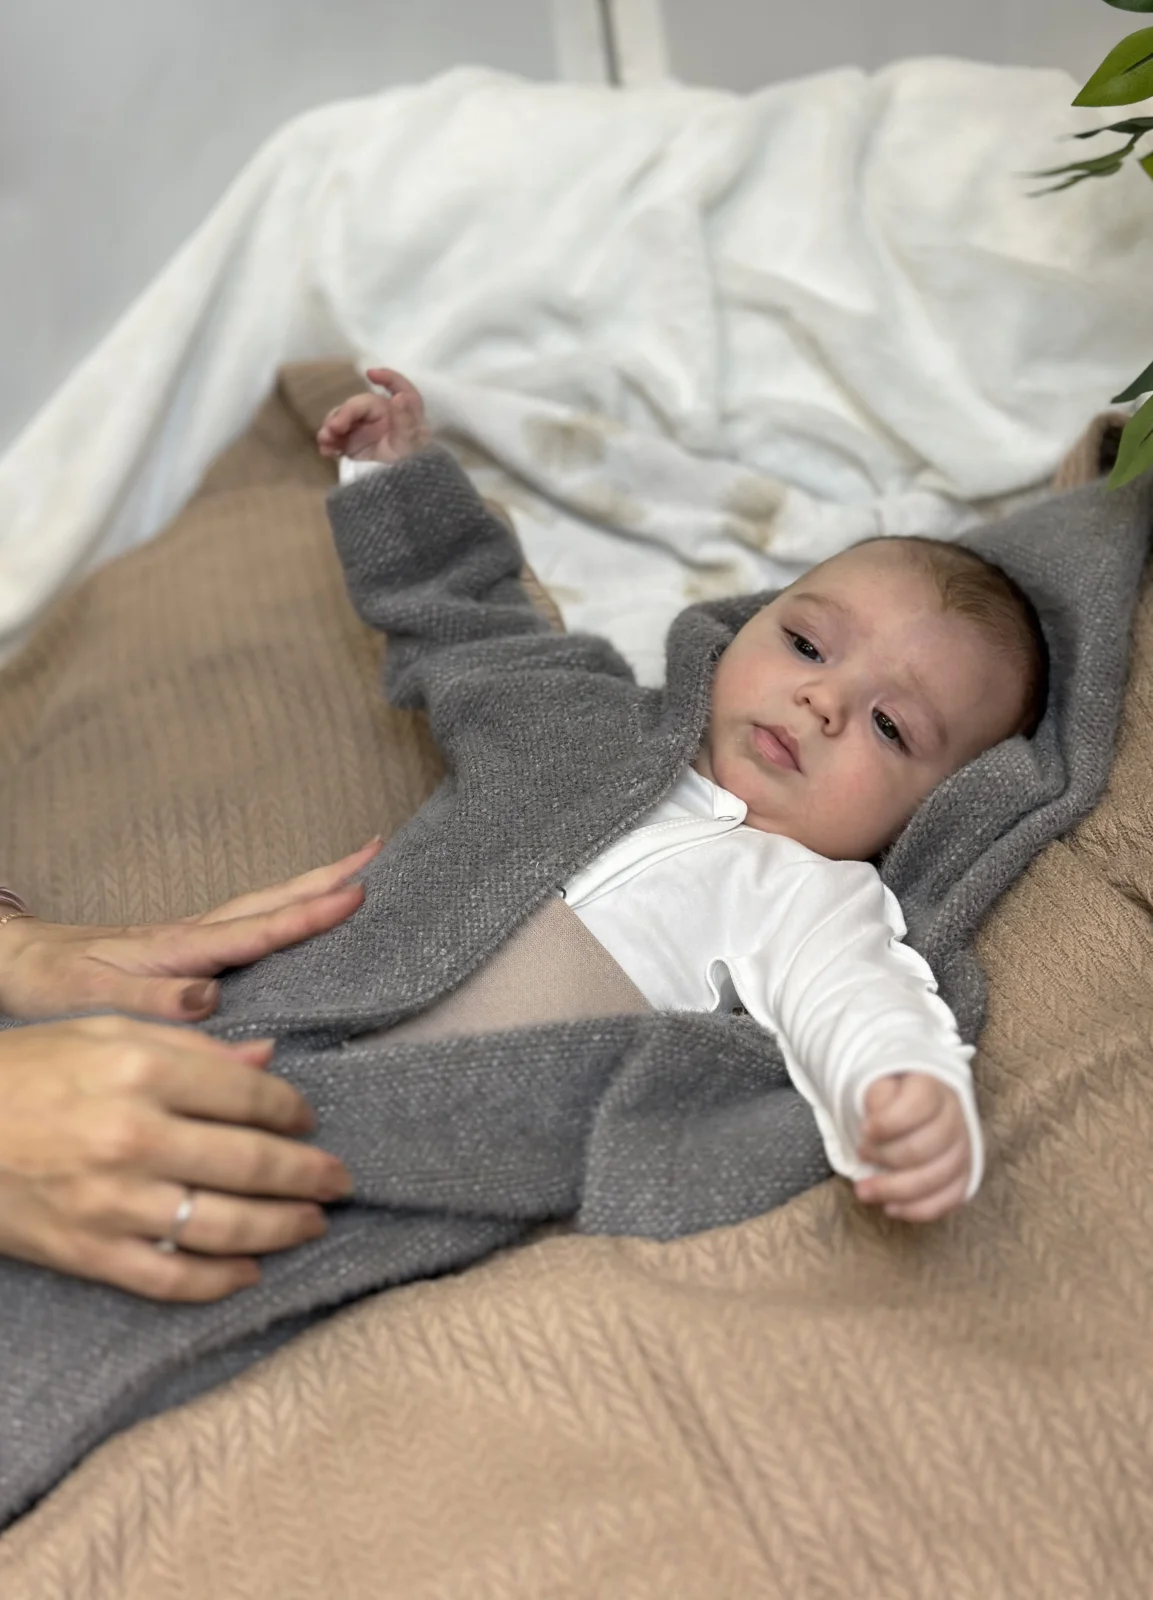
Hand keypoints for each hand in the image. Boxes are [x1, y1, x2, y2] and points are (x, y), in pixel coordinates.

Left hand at [0, 839, 381, 1022]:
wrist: (12, 962)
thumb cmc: (49, 986)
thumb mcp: (93, 1000)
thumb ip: (153, 1003)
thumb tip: (211, 1000)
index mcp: (180, 948)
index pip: (259, 930)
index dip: (310, 913)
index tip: (358, 891)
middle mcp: (192, 936)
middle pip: (273, 901)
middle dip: (327, 878)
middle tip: (377, 851)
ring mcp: (189, 940)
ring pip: (263, 907)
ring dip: (311, 887)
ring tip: (357, 871)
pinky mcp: (182, 952)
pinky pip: (249, 926)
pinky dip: (284, 911)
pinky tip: (296, 917)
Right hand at [0, 1017, 351, 1299]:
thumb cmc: (25, 1071)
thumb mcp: (104, 1033)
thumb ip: (190, 1046)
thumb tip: (267, 1062)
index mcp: (141, 1071)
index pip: (249, 1096)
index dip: (293, 1111)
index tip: (308, 1119)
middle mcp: (134, 1137)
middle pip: (252, 1163)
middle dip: (308, 1174)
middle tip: (339, 1179)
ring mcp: (112, 1202)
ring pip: (224, 1226)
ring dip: (282, 1228)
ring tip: (313, 1223)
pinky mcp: (88, 1253)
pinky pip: (170, 1278)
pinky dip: (218, 1281)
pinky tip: (248, 1272)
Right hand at [317, 368, 430, 462]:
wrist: (401, 494)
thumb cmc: (412, 468)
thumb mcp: (411, 447)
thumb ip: (405, 421)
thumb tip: (399, 397)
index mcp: (402, 412)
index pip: (399, 387)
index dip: (387, 377)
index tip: (369, 373)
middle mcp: (382, 416)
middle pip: (358, 406)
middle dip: (343, 415)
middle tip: (333, 429)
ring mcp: (365, 429)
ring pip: (343, 419)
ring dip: (331, 427)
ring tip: (325, 441)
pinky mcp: (352, 444)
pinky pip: (337, 437)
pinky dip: (329, 442)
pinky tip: (325, 450)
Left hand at [854, 1073, 971, 1222]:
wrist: (921, 1103)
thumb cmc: (894, 1095)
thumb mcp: (880, 1084)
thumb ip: (877, 1097)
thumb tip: (875, 1125)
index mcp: (933, 1088)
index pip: (918, 1105)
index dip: (888, 1122)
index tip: (863, 1130)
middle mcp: (955, 1118)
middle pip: (924, 1147)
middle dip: (884, 1158)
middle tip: (859, 1156)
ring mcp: (963, 1148)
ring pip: (937, 1177)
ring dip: (896, 1190)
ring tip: (864, 1190)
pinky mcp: (965, 1174)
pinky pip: (951, 1199)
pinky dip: (920, 1209)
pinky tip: (892, 1208)